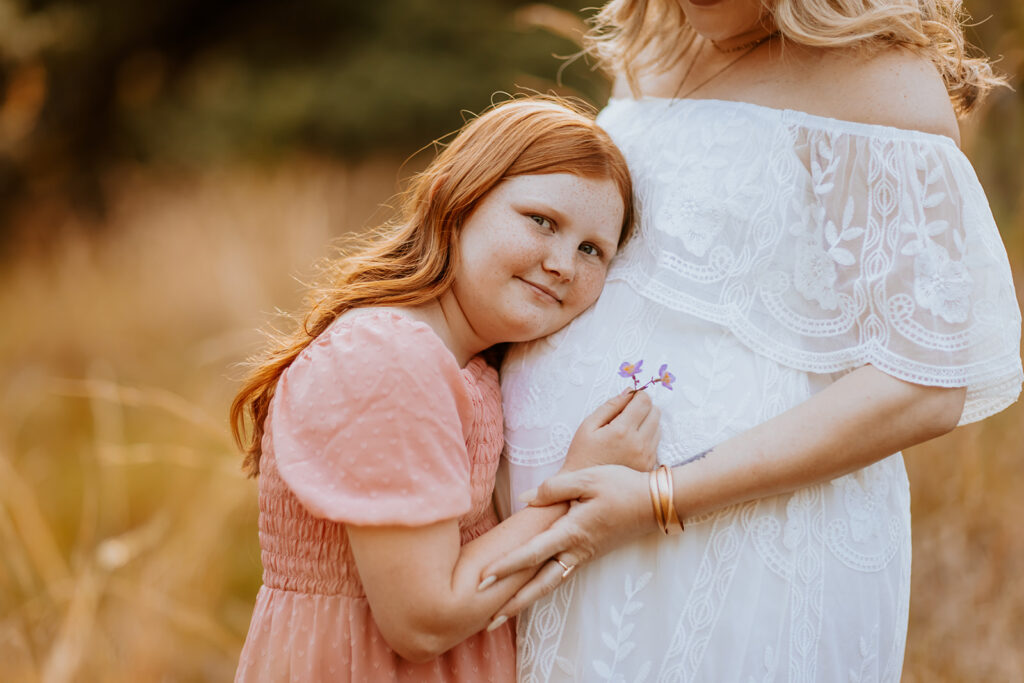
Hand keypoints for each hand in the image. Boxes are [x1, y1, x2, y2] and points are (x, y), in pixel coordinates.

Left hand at [479, 465, 655, 623]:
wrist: (656, 503)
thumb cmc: (622, 487)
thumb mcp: (588, 479)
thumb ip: (554, 488)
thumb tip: (525, 499)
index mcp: (572, 533)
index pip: (533, 553)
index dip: (507, 566)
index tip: (484, 578)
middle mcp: (576, 551)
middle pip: (540, 584)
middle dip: (513, 603)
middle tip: (488, 621)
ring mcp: (584, 556)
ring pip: (550, 584)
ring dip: (526, 601)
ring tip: (502, 615)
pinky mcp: (589, 555)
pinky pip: (560, 575)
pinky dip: (541, 587)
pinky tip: (530, 590)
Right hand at [562, 390, 659, 471]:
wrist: (585, 488)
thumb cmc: (582, 454)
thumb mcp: (588, 426)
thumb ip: (610, 406)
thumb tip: (629, 392)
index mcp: (622, 431)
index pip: (644, 401)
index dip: (638, 395)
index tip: (629, 399)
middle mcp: (639, 444)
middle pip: (656, 412)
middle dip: (644, 407)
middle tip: (628, 413)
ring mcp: (647, 456)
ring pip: (658, 427)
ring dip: (647, 422)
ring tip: (628, 430)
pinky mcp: (650, 466)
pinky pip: (656, 443)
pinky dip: (648, 437)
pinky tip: (632, 443)